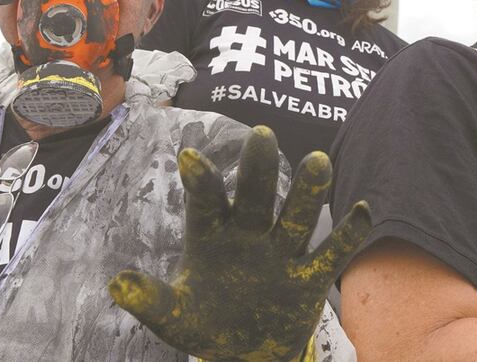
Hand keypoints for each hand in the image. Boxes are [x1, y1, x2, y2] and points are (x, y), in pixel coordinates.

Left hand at [109, 126, 370, 360]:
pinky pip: (330, 253)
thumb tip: (116, 283)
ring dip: (306, 191)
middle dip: (258, 168)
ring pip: (296, 216)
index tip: (188, 157)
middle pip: (255, 196)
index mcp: (211, 235)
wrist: (246, 349)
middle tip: (261, 135)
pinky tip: (360, 209)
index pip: (205, 203)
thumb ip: (151, 300)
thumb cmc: (206, 323)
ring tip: (316, 160)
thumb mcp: (175, 316)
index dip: (200, 181)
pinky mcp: (310, 277)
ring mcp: (282, 251)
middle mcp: (249, 233)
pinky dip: (347, 234)